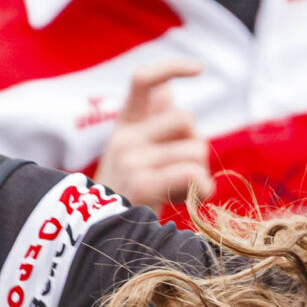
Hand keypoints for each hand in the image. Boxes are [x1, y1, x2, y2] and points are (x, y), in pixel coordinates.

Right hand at [93, 58, 210, 210]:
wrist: (103, 240)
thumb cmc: (130, 198)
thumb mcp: (135, 157)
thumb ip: (153, 124)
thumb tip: (167, 89)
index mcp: (123, 126)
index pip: (142, 80)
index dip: (172, 67)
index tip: (199, 69)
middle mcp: (124, 138)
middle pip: (185, 118)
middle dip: (197, 143)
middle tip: (187, 169)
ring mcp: (131, 160)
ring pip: (196, 150)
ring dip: (201, 172)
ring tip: (183, 190)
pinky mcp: (142, 184)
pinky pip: (193, 173)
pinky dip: (204, 189)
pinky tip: (194, 199)